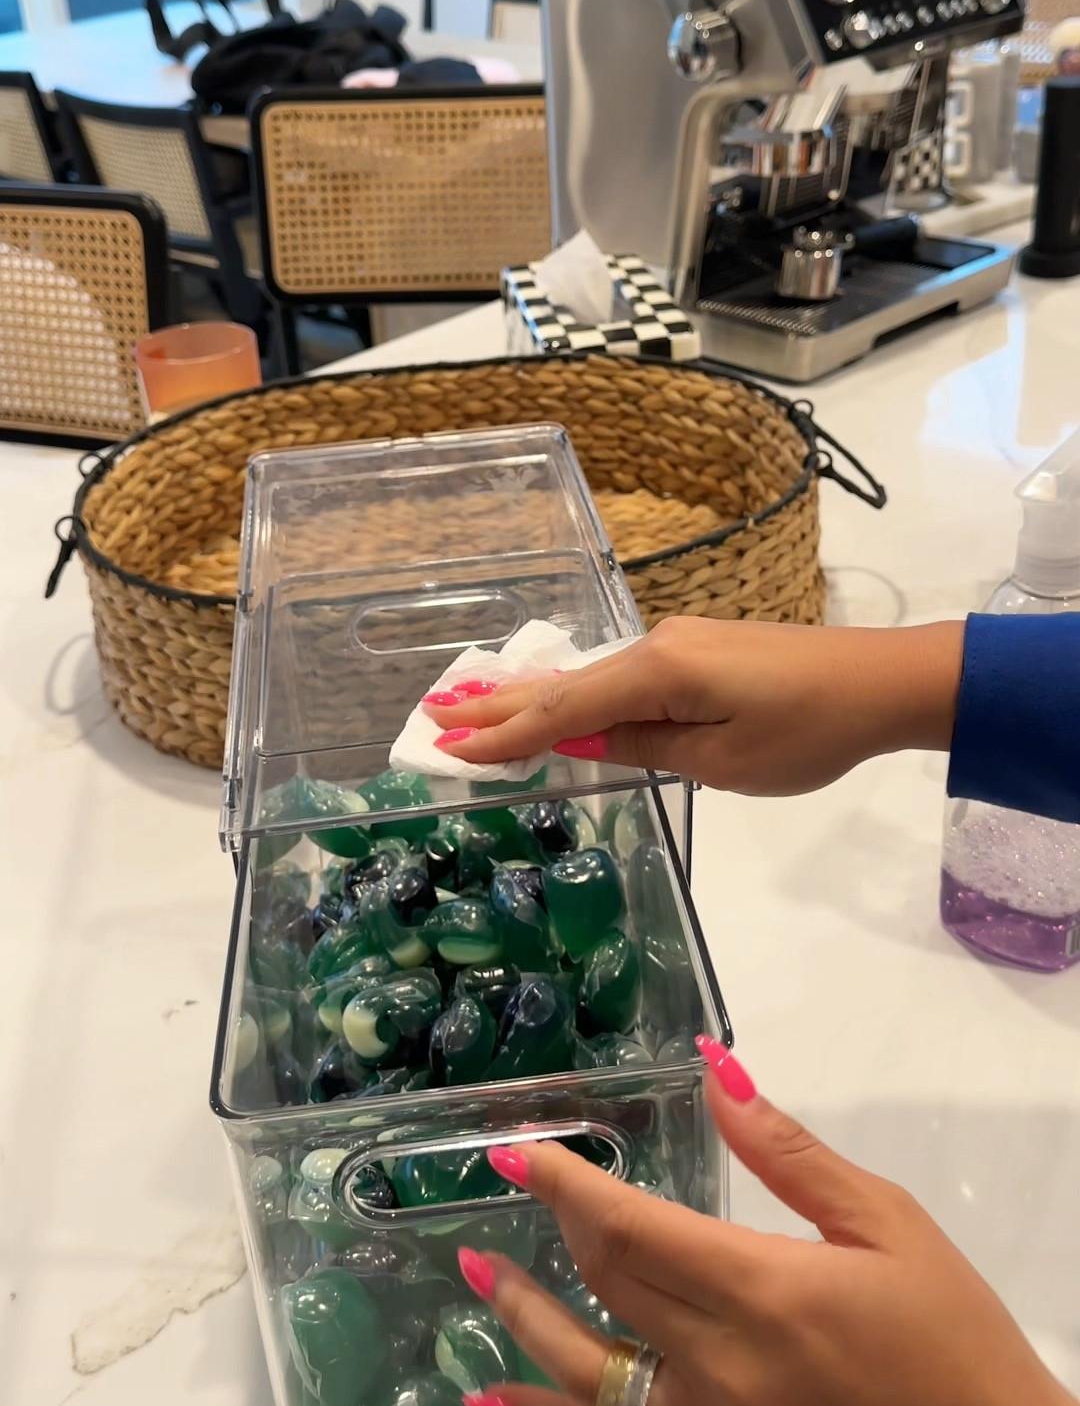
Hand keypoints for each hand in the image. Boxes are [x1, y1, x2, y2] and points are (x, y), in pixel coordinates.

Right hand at [428, 617, 964, 795]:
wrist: (879, 682)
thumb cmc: (807, 732)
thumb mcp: (723, 763)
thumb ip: (644, 748)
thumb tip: (582, 744)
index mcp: (657, 673)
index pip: (562, 712)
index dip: (502, 735)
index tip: (444, 748)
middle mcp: (656, 646)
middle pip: (563, 685)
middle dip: (497, 705)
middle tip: (431, 716)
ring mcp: (676, 642)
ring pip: (587, 677)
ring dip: (530, 697)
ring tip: (470, 708)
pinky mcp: (695, 649)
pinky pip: (617, 674)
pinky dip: (574, 692)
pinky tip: (553, 700)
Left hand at [458, 1046, 1079, 1405]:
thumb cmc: (954, 1339)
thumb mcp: (888, 1225)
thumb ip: (790, 1152)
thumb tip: (718, 1072)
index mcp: (759, 1293)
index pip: (631, 1228)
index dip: (566, 1184)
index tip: (518, 1149)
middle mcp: (718, 1366)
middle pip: (604, 1287)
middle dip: (547, 1228)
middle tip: (500, 1183)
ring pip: (587, 1374)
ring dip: (521, 1322)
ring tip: (468, 1280)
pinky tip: (502, 1399)